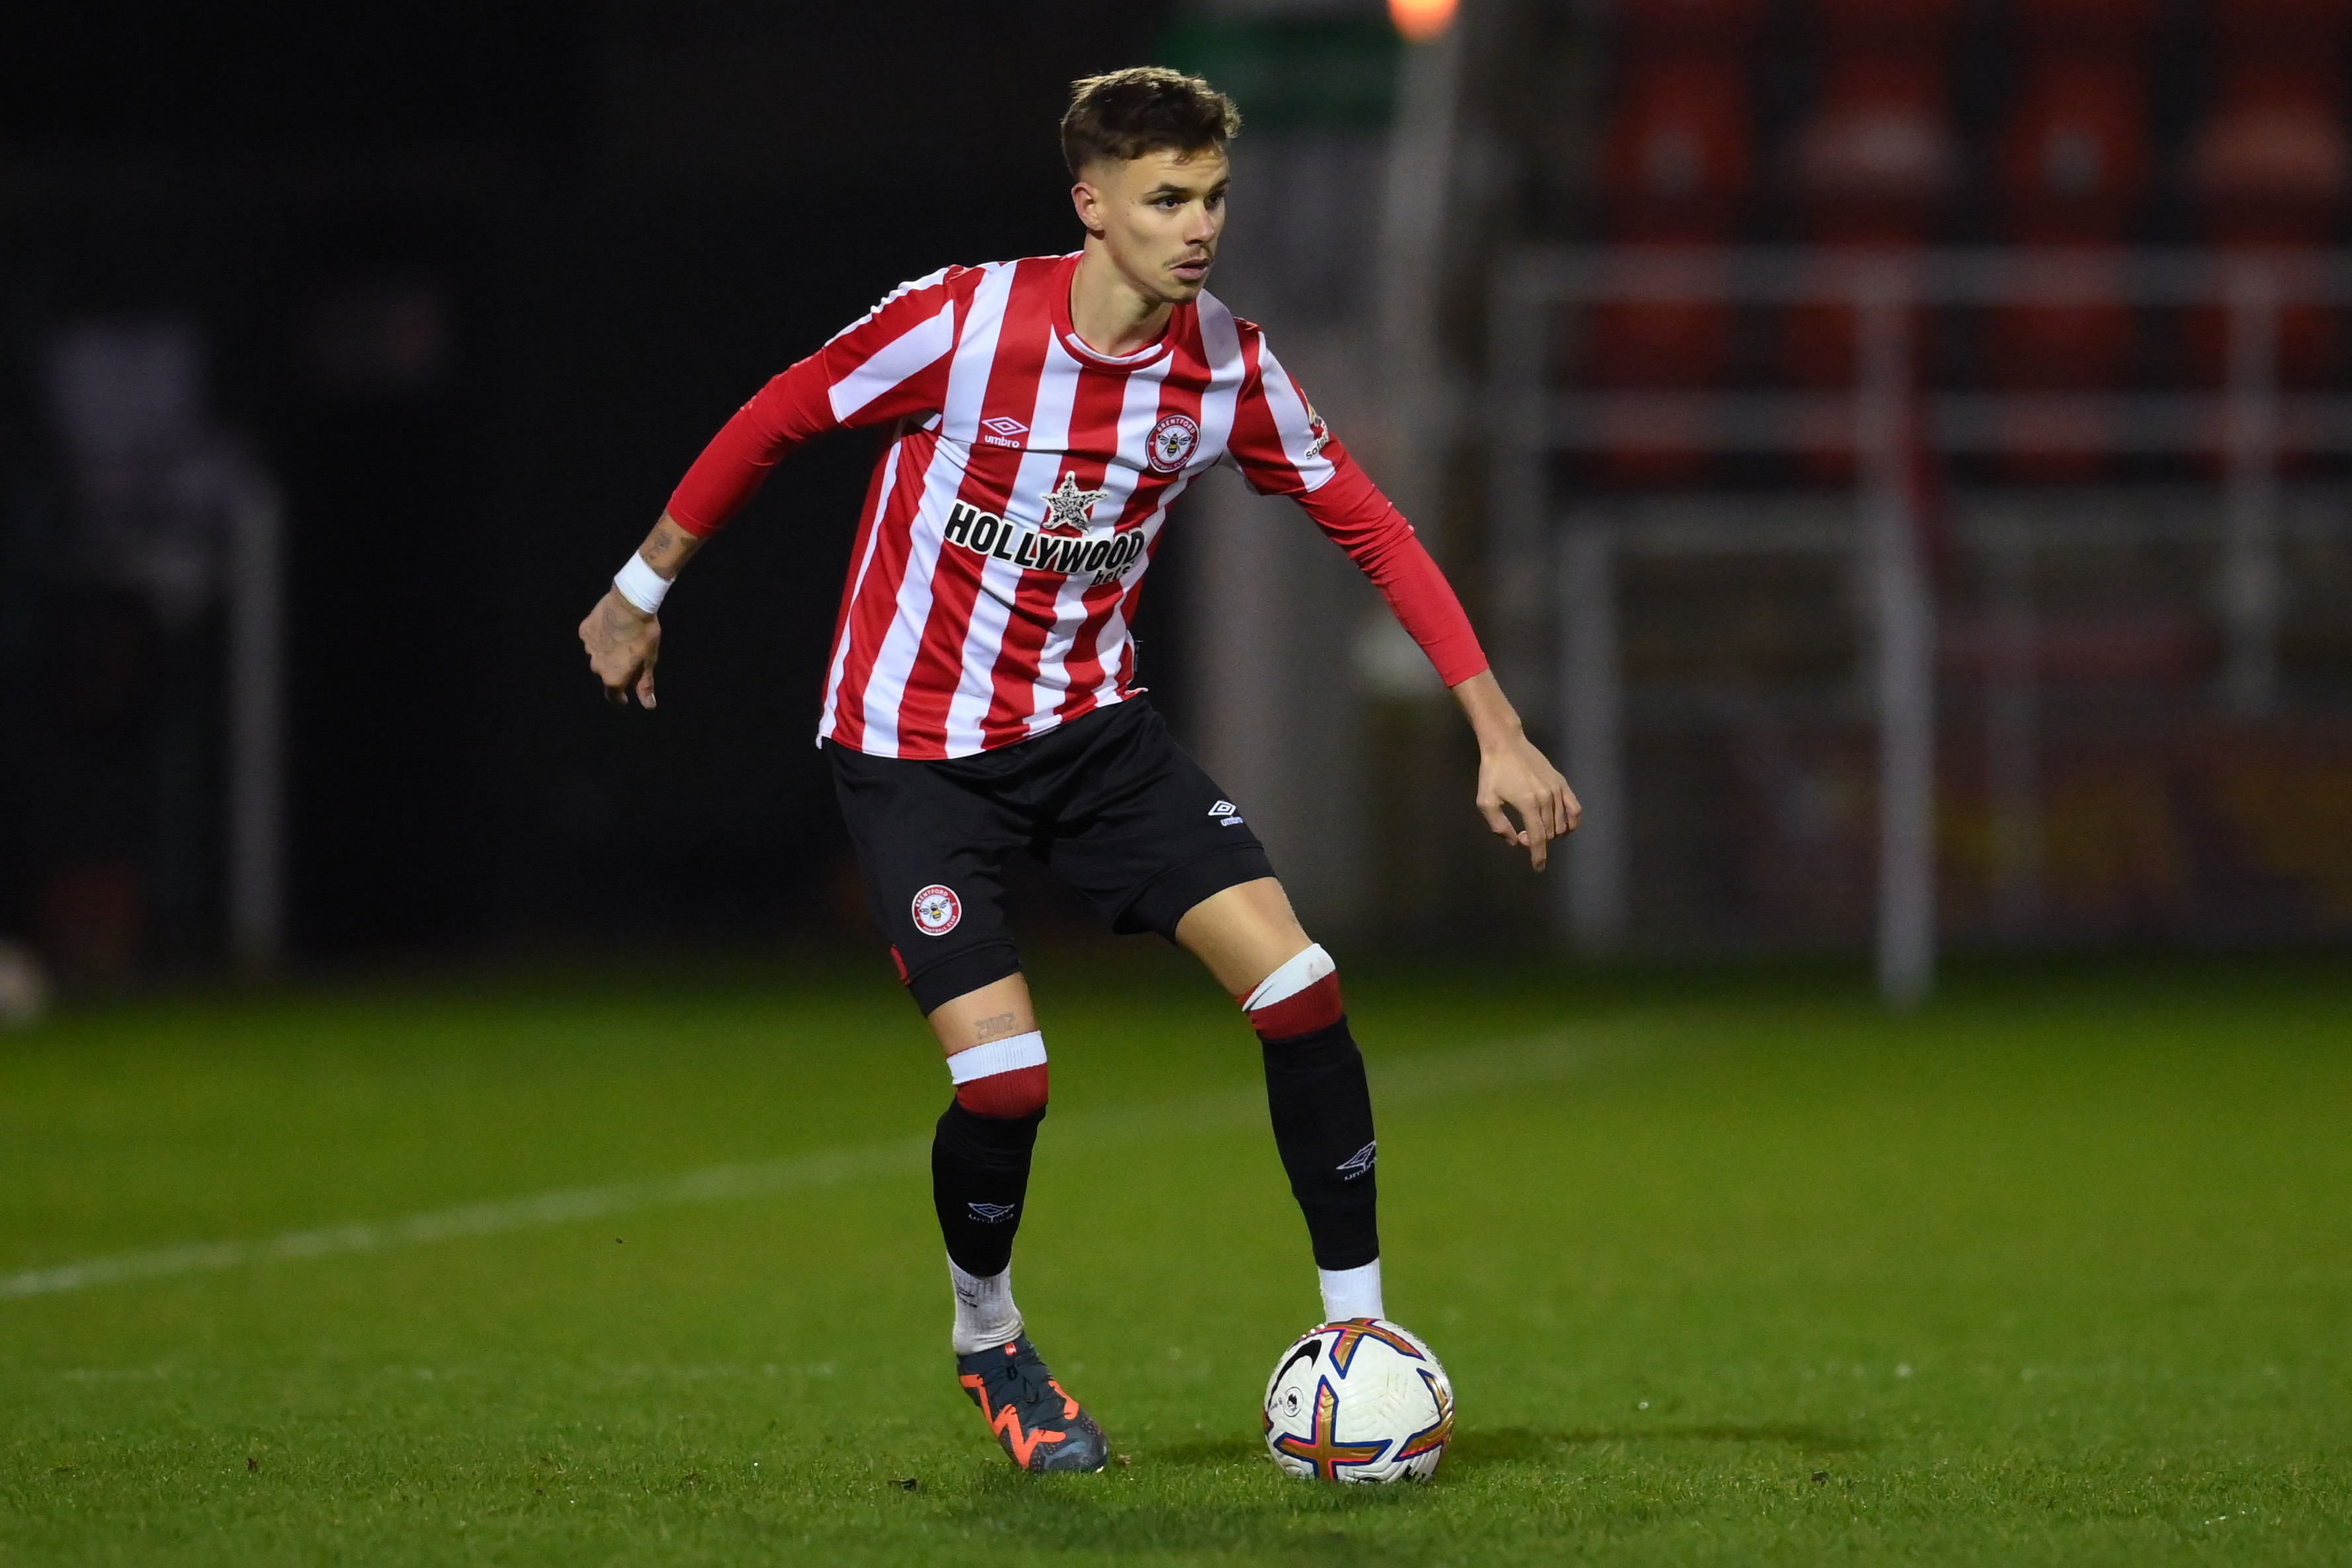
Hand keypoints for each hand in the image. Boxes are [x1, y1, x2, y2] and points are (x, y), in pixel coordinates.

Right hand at [579, 588, 661, 707]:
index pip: (613, 696)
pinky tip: (611, 629)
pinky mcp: (584, 631)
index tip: (625, 698)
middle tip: (630, 660)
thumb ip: (645, 684)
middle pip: (605, 674)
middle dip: (616, 671)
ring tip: (621, 641)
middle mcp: (597, 667)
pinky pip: (592, 641)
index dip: (620, 699)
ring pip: (598, 657)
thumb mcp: (649, 660)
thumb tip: (648, 705)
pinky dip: (601, 639)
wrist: (629, 603)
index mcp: (613, 677)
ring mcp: (588, 648)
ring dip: (607, 654)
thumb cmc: (643, 634)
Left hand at [1476, 730, 1579, 870]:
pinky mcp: (1562, 783)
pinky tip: (1565, 828)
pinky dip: (1572, 822)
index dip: (1538, 856)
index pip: (1538, 838)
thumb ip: (1499, 826)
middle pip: (1549, 833)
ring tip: (1536, 827)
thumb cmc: (1492, 772)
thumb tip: (1516, 842)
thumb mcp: (1486, 801)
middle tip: (1523, 835)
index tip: (1538, 868)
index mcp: (1528, 804)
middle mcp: (1547, 798)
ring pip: (1561, 824)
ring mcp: (1557, 790)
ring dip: (1551, 833)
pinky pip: (1575, 808)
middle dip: (1538, 841)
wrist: (1506, 743)